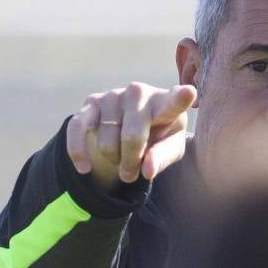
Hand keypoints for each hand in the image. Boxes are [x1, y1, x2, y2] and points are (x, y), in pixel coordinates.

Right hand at [66, 82, 196, 190]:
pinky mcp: (91, 102)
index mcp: (165, 103)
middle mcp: (139, 92)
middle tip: (132, 175)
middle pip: (132, 138)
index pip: (173, 103)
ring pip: (106, 142)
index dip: (180, 99)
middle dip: (130, 163)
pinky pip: (78, 129)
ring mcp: (113, 95)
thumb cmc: (158, 138)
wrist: (131, 126)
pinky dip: (79, 153)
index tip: (189, 93)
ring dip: (113, 160)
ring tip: (120, 160)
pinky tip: (85, 169)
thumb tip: (146, 171)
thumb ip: (162, 158)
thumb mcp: (169, 150)